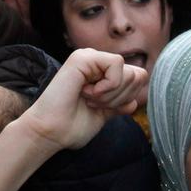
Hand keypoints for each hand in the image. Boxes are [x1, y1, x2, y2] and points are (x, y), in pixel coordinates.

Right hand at [14, 49, 147, 151]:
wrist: (52, 133)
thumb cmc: (72, 126)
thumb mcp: (105, 114)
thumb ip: (120, 104)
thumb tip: (134, 101)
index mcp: (102, 73)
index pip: (138, 78)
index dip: (127, 98)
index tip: (103, 108)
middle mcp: (97, 62)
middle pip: (137, 75)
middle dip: (120, 98)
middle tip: (94, 104)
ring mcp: (90, 57)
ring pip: (129, 72)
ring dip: (111, 95)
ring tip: (88, 99)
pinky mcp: (83, 57)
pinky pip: (116, 64)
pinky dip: (108, 86)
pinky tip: (87, 92)